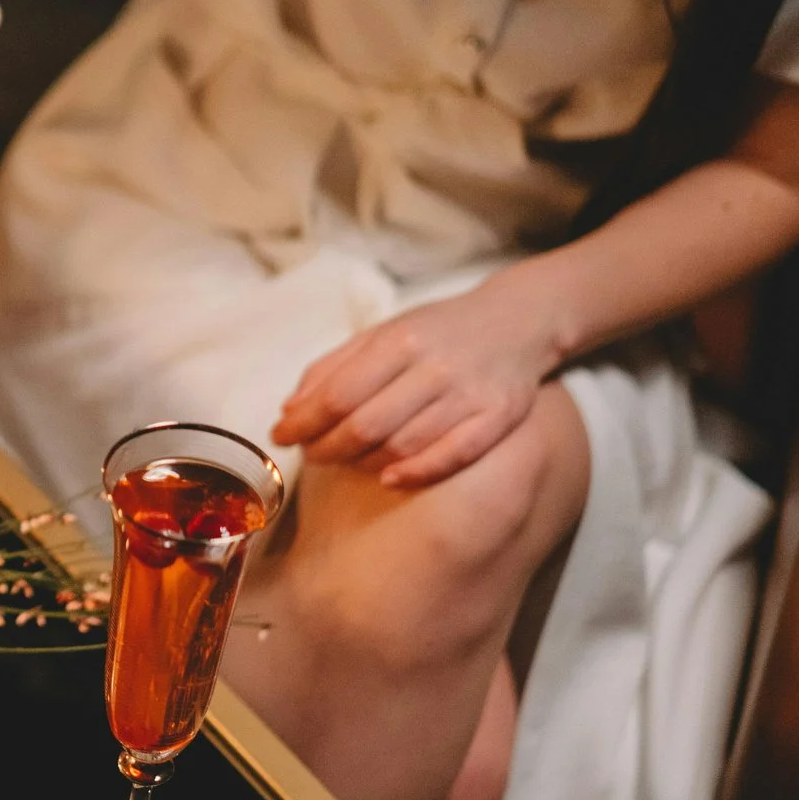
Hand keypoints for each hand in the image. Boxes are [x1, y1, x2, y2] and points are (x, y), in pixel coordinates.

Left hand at [272, 279, 563, 488]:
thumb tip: (289, 410)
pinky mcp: (499, 417)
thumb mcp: (381, 334)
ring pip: (404, 444)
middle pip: (367, 424)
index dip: (304, 422)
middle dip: (327, 447)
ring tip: (344, 462)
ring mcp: (470, 394)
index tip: (280, 437)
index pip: (339, 393)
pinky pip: (453, 455)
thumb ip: (333, 368)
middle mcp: (435, 367)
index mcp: (401, 341)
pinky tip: (388, 478)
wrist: (518, 321)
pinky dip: (416, 472)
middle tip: (310, 455)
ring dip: (363, 462)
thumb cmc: (436, 332)